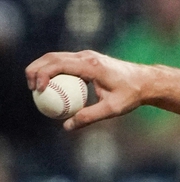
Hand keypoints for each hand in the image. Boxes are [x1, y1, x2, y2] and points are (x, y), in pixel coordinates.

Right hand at [26, 51, 149, 131]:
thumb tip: (67, 126)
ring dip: (43, 69)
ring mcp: (87, 55)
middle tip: (31, 89)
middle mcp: (87, 56)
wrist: (146, 81)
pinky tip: (52, 87)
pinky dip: (54, 71)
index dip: (42, 74)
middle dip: (35, 69)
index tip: (37, 90)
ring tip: (37, 88)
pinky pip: (66, 63)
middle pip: (52, 57)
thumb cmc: (131, 94)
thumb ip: (88, 117)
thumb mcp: (112, 109)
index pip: (58, 64)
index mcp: (91, 65)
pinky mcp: (88, 59)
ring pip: (57, 57)